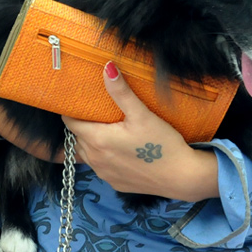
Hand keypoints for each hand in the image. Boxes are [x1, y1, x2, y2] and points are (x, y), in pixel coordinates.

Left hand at [61, 62, 217, 202]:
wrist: (181, 177)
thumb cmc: (162, 144)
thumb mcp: (142, 114)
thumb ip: (121, 92)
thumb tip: (107, 68)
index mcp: (97, 139)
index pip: (70, 123)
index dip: (72, 111)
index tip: (79, 102)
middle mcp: (95, 159)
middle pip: (78, 138)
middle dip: (84, 125)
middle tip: (98, 114)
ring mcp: (103, 173)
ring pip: (87, 154)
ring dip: (92, 143)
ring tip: (108, 131)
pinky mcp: (114, 183)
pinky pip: (101, 167)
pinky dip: (105, 158)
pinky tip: (121, 152)